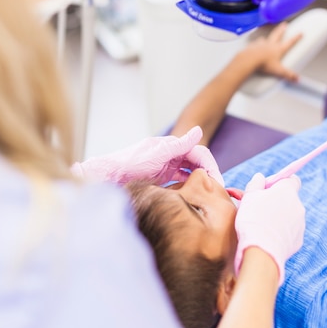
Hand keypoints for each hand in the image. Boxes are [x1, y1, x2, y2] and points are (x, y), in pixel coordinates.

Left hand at [71, 125, 223, 185]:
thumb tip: (198, 130)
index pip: (199, 153)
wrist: (108, 178)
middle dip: (208, 175)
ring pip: (189, 171)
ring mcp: (164, 165)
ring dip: (199, 181)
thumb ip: (178, 145)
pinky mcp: (159, 177)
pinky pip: (180, 179)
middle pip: (196, 162)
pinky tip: (191, 197)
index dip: (211, 166)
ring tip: (208, 196)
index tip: (219, 183)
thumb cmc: (129, 165)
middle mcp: (169, 154)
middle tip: (217, 193)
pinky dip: (188, 186)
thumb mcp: (156, 155)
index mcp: (171, 146)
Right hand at [234, 173, 304, 284]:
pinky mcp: (298, 240)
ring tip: (262, 225)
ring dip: (279, 217)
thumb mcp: (249, 196)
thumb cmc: (253, 219)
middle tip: (260, 207)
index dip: (280, 182)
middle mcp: (298, 206)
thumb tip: (260, 177)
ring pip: (290, 215)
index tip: (268, 188)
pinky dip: (281, 232)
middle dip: (277, 201)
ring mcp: (300, 224)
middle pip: (290, 198)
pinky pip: (290, 231)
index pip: (292, 179)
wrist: (261, 251)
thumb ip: (256, 183)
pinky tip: (268, 237)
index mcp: (287, 191)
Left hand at [238, 22, 301, 82]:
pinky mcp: (253, 46)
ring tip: (267, 37)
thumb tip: (297, 79)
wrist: (249, 59)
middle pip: (277, 34)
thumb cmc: (263, 64)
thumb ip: (288, 74)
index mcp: (278, 49)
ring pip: (265, 38)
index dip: (296, 38)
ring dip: (267, 37)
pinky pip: (255, 43)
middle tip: (284, 25)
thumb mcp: (278, 70)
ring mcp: (261, 44)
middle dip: (281, 29)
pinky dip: (256, 43)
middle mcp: (270, 44)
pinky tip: (255, 46)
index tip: (300, 33)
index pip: (289, 42)